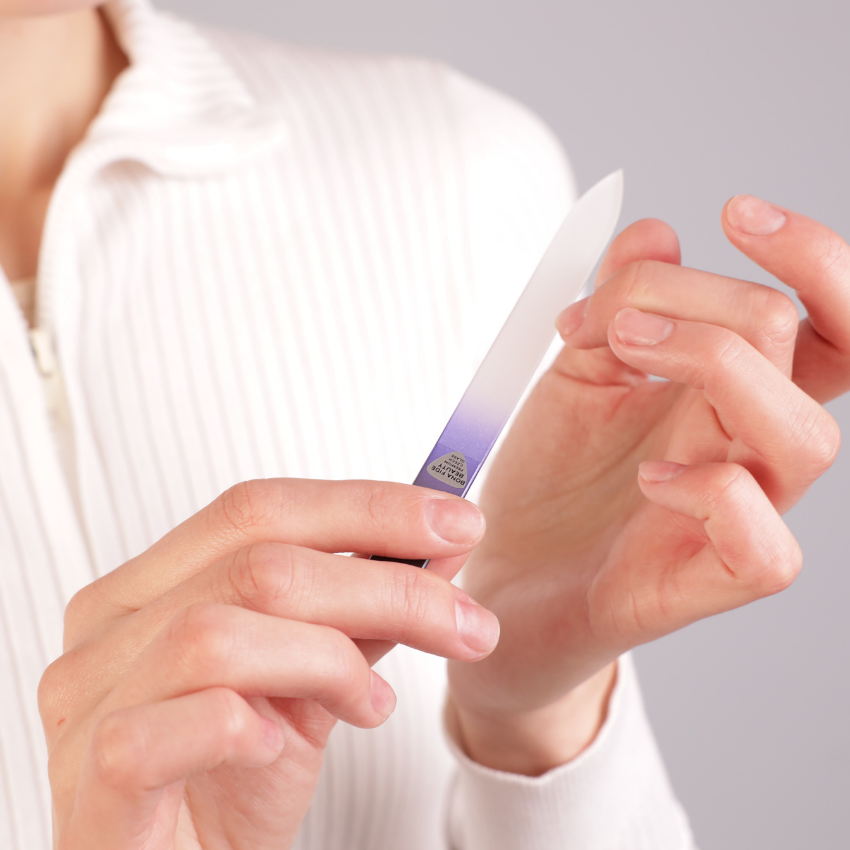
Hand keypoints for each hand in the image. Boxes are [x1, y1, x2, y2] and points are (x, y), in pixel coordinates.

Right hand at [38, 479, 497, 849]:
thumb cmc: (231, 786)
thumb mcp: (307, 682)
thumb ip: (357, 612)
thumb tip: (437, 547)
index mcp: (149, 588)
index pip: (259, 510)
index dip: (364, 507)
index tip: (452, 520)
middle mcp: (107, 631)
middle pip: (255, 562)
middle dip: (382, 583)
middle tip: (464, 619)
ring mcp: (88, 702)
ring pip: (217, 633)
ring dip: (329, 659)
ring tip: (374, 703)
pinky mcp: (94, 782)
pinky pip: (173, 724)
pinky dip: (246, 726)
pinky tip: (281, 747)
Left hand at [447, 195, 845, 773]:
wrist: (506, 564)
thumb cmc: (550, 474)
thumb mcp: (574, 369)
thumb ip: (618, 301)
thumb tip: (657, 232)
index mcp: (730, 390)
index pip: (827, 320)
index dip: (812, 258)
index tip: (736, 213)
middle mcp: (747, 444)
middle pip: (802, 346)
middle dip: (704, 298)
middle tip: (611, 315)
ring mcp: (738, 515)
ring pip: (806, 439)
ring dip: (711, 366)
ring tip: (621, 353)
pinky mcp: (710, 580)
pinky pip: (767, 549)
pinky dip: (713, 493)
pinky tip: (648, 478)